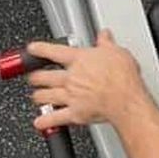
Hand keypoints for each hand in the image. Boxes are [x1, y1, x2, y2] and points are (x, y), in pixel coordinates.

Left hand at [27, 30, 144, 131]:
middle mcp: (71, 78)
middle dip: (35, 77)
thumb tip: (104, 36)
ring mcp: (70, 96)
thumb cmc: (123, 77)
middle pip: (43, 76)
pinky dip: (45, 121)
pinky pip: (54, 118)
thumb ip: (106, 43)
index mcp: (79, 60)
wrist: (126, 100)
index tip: (32, 49)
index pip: (54, 51)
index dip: (40, 49)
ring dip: (38, 96)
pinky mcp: (74, 113)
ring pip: (45, 96)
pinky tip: (39, 122)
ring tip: (36, 95)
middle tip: (32, 76)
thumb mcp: (117, 52)